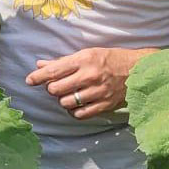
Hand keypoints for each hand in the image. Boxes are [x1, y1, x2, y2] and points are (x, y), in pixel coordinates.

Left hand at [25, 47, 157, 119]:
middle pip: (56, 89)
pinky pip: (81, 114)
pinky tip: (76, 105)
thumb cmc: (110, 59)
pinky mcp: (105, 105)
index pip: (54, 70)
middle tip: (56, 86)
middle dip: (52, 88)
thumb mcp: (87, 54)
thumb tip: (40, 65)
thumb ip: (63, 61)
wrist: (139, 70)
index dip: (38, 77)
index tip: (29, 80)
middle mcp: (89, 76)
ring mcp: (98, 92)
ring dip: (62, 100)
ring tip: (68, 95)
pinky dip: (74, 111)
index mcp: (84, 60)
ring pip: (66, 102)